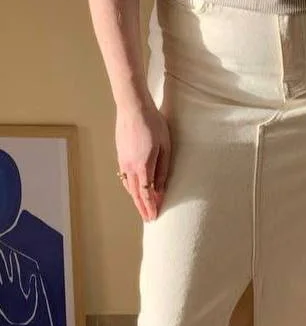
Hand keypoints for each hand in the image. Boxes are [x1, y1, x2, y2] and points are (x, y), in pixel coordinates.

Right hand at [115, 99, 171, 220]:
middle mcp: (130, 167)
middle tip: (148, 219)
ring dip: (136, 199)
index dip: (151, 207)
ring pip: (129, 186)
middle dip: (142, 208)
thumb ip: (163, 169)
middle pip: (136, 194)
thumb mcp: (165, 146)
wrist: (133, 107)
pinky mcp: (120, 155)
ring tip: (143, 208)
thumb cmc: (153, 124)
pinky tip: (134, 189)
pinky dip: (130, 187)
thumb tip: (161, 188)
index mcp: (143, 166)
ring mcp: (123, 161)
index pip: (147, 194)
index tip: (154, 217)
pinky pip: (125, 177)